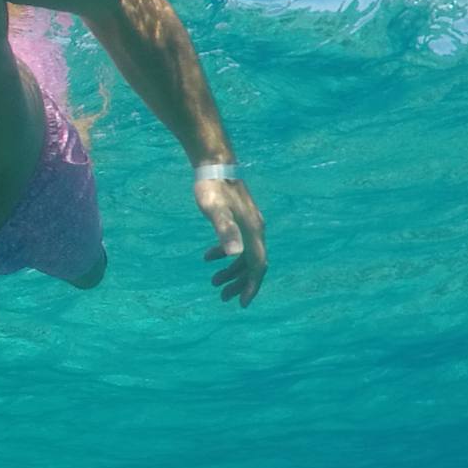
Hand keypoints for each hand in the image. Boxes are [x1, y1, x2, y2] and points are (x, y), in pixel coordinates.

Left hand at [195, 176, 266, 306]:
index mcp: (253, 232)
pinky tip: (208, 257)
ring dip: (232, 271)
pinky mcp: (240, 218)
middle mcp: (255, 230)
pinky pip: (238, 243)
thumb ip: (224, 231)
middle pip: (253, 264)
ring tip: (213, 282)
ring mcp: (249, 224)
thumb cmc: (212, 188)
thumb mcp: (214, 210)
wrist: (214, 164)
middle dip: (240, 283)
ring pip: (245, 255)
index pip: (258, 265)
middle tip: (222, 297)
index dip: (251, 286)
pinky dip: (226, 254)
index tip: (241, 304)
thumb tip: (234, 255)